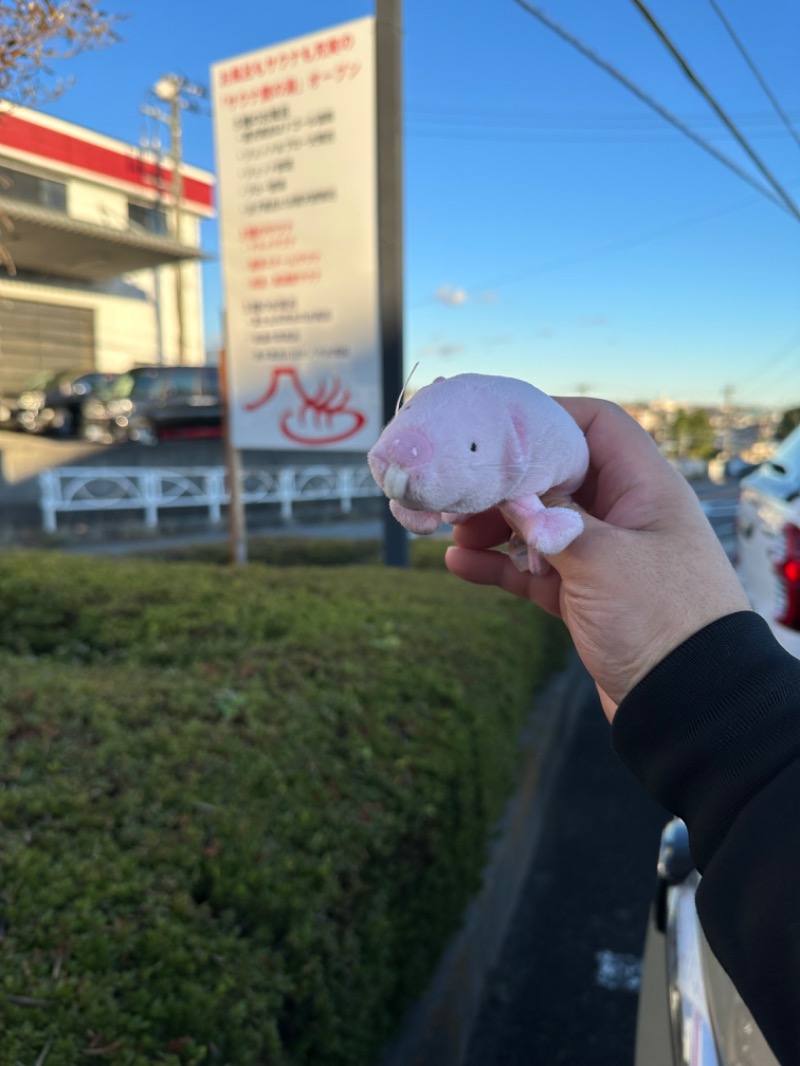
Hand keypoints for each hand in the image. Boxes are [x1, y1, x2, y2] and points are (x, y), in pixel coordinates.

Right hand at [445, 397, 750, 719]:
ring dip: (495, 525)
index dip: (548, 417)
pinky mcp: (584, 596)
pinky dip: (500, 565)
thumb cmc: (663, 620)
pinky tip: (461, 566)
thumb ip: (553, 519)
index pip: (596, 425)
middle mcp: (623, 514)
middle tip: (460, 492)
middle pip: (556, 475)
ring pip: (538, 523)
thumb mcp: (604, 559)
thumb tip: (508, 492)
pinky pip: (533, 569)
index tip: (495, 428)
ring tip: (455, 534)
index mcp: (644, 488)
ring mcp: (602, 556)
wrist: (689, 704)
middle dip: (507, 481)